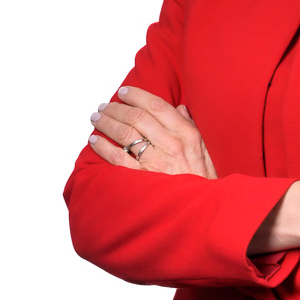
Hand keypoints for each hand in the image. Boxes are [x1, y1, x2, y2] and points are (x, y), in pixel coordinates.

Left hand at [89, 86, 216, 178]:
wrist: (202, 208)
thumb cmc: (203, 178)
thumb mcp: (205, 148)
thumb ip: (192, 126)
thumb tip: (180, 108)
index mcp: (186, 134)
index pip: (157, 106)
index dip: (137, 95)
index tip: (124, 91)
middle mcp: (170, 145)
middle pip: (137, 117)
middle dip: (116, 108)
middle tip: (105, 105)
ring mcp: (155, 162)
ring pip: (124, 134)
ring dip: (106, 123)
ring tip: (97, 118)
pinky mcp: (143, 179)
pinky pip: (117, 158)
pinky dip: (103, 147)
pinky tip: (95, 140)